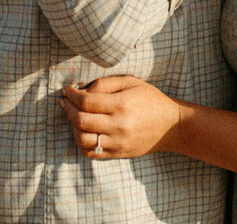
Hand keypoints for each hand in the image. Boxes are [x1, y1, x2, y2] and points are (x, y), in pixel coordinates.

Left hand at [60, 76, 181, 158]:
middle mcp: (118, 125)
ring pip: (82, 139)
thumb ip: (106, 83)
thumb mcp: (131, 83)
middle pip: (81, 120)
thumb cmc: (150, 99)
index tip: (67, 90)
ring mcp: (118, 142)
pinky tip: (81, 131)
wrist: (171, 126)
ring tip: (72, 116)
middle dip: (68, 109)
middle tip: (65, 101)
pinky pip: (91, 152)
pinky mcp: (118, 153)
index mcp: (122, 105)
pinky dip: (81, 142)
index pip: (86, 101)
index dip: (72, 95)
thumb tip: (82, 90)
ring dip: (72, 127)